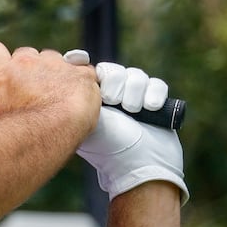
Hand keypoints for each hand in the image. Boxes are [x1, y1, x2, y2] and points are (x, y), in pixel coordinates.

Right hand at [0, 42, 100, 138]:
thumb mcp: (2, 115)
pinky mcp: (81, 72)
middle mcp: (29, 63)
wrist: (55, 132)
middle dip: (31, 69)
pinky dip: (81, 82)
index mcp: (5, 73)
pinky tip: (78, 98)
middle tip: (35, 91)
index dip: (1, 60)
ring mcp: (57, 65)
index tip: (7, 70)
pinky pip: (83, 70)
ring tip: (59, 97)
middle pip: (27, 54)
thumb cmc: (26, 130)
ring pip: (55, 59)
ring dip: (56, 72)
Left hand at [67, 52, 188, 202]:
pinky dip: (154, 94)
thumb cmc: (110, 149)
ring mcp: (134, 101)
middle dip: (116, 83)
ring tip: (133, 111)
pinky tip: (150, 108)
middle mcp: (111, 100)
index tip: (79, 60)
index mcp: (90, 103)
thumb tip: (69, 71)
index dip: (85, 65)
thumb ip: (78, 98)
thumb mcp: (87, 121)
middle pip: (114, 70)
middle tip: (114, 102)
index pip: (90, 72)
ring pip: (136, 75)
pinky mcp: (155, 104)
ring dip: (135, 91)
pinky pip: (157, 84)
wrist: (142, 166)